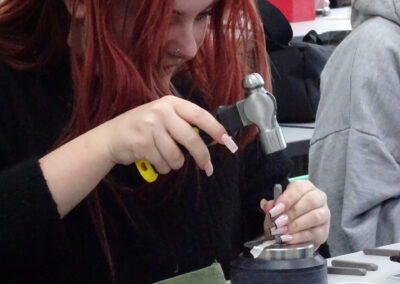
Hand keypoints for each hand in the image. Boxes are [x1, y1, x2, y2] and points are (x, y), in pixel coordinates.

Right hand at [96, 95, 237, 175]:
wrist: (111, 137)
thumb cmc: (141, 127)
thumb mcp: (162, 117)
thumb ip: (183, 124)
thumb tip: (211, 138)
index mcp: (171, 103)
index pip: (199, 115)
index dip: (215, 128)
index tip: (227, 141)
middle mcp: (161, 112)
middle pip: (191, 138)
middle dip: (202, 156)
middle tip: (207, 167)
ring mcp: (150, 127)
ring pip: (177, 156)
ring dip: (174, 164)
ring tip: (164, 158)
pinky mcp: (142, 143)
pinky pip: (163, 164)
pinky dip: (162, 167)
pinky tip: (153, 160)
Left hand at [260, 181, 329, 248]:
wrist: (300, 227)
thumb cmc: (288, 211)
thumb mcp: (279, 205)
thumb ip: (273, 205)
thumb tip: (266, 206)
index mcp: (306, 188)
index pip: (300, 188)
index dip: (287, 198)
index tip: (275, 209)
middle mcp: (319, 198)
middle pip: (310, 201)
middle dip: (292, 213)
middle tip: (277, 222)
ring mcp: (324, 215)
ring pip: (315, 217)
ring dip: (296, 225)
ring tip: (282, 231)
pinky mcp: (325, 231)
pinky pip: (315, 233)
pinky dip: (300, 237)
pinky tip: (288, 239)